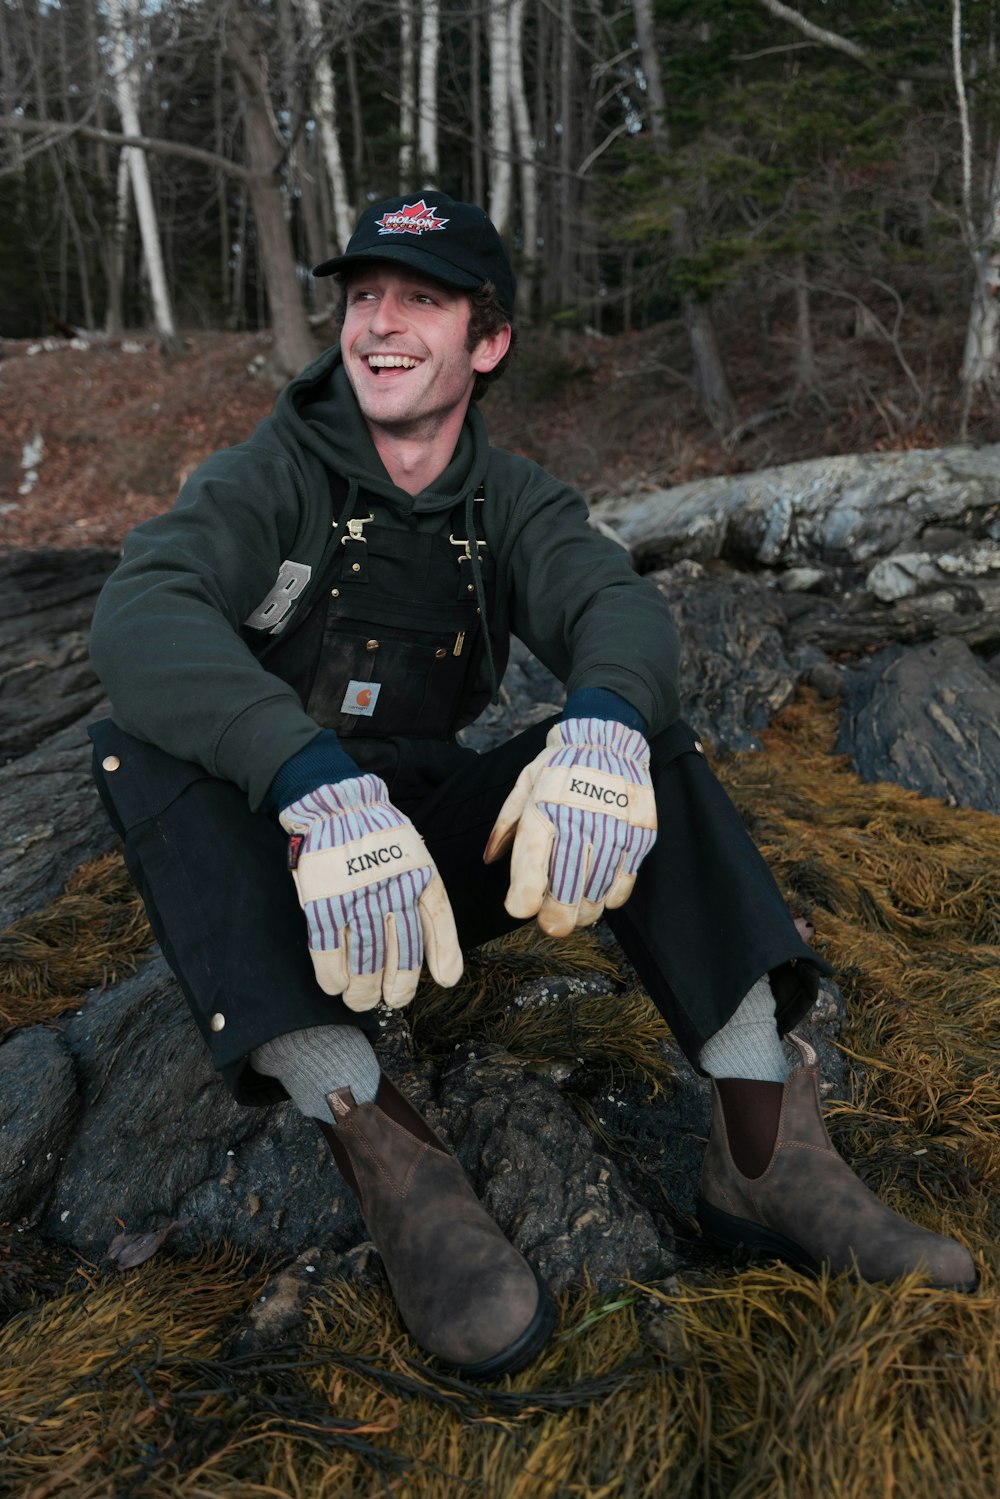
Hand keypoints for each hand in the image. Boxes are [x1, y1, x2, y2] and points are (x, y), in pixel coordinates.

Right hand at [280, 775, 462, 1010]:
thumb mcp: (417, 859)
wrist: (337, 804)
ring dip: (363, 989)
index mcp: (418, 876)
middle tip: (392, 1000)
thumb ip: (429, 902)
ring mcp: (355, 898)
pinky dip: (332, 975)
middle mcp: (390, 890)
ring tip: (362, 1002)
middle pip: (399, 952)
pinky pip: (327, 949)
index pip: (438, 923)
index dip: (443, 956)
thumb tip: (445, 963)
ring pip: (364, 958)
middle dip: (398, 986)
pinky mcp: (322, 901)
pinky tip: (336, 986)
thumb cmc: (380, 837)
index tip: (444, 980)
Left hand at [483, 718, 656, 936]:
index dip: (524, 897)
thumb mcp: (525, 785)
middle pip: (567, 890)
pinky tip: (597, 894)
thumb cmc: (560, 766)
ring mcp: (614, 831)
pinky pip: (623, 883)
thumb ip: (506, 825)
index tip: (519, 909)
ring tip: (573, 912)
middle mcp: (580, 821)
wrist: (610, 740)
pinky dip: (609, 898)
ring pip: (596, 893)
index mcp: (545, 808)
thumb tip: (489, 859)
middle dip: (555, 919)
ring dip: (582, 912)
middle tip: (550, 925)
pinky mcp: (638, 837)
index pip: (533, 865)